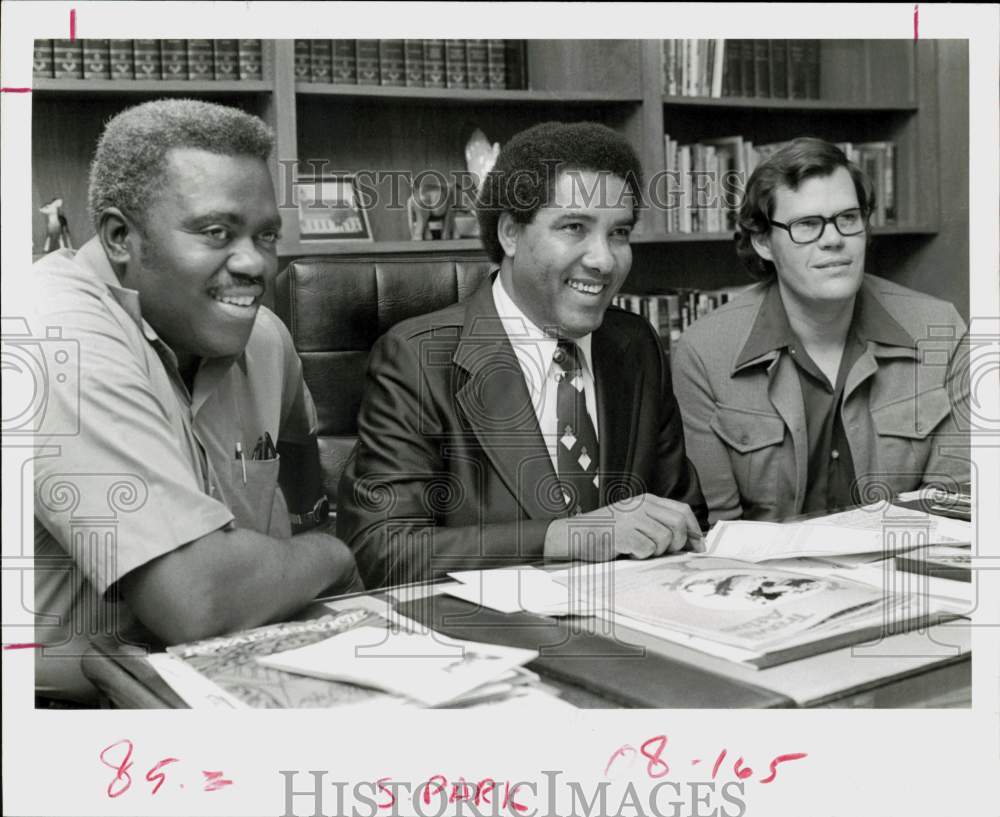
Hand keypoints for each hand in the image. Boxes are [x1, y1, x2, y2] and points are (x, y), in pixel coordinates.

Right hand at [543, 493, 703, 561]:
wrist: (573, 535)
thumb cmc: (605, 531)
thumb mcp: (633, 519)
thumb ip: (657, 523)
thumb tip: (689, 541)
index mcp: (645, 500)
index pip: (682, 511)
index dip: (694, 530)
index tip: (698, 546)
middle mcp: (640, 506)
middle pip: (678, 524)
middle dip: (679, 544)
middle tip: (667, 552)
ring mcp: (631, 519)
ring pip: (665, 539)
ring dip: (657, 552)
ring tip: (641, 551)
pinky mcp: (622, 534)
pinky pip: (647, 550)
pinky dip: (641, 557)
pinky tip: (628, 553)